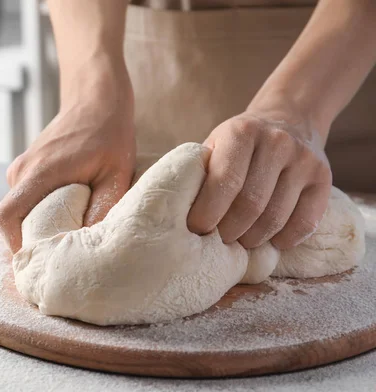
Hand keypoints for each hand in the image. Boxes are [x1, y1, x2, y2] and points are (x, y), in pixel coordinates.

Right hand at [0, 64, 135, 252]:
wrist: (96, 97)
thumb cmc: (109, 132)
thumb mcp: (116, 174)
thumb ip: (102, 210)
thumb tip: (88, 246)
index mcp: (39, 173)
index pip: (6, 218)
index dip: (16, 246)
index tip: (39, 260)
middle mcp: (22, 171)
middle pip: (14, 220)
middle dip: (34, 239)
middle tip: (64, 252)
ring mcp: (22, 168)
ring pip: (21, 209)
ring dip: (41, 223)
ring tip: (71, 228)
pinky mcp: (28, 167)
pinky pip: (27, 198)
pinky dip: (43, 210)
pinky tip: (70, 209)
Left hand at [187, 109, 331, 249]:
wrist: (287, 118)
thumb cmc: (239, 144)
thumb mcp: (216, 144)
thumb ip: (202, 172)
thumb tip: (177, 213)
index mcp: (241, 132)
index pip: (225, 181)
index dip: (208, 212)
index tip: (196, 229)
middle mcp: (276, 142)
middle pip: (251, 204)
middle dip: (229, 230)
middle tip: (218, 240)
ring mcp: (304, 159)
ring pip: (276, 217)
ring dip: (253, 239)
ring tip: (240, 242)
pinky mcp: (323, 177)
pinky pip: (306, 222)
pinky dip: (284, 240)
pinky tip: (269, 241)